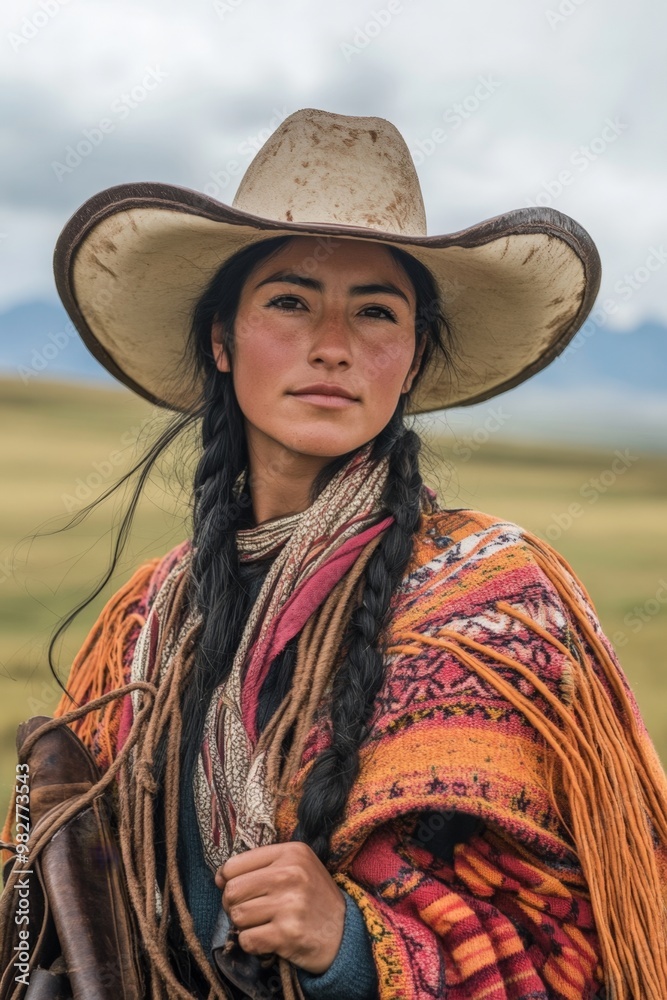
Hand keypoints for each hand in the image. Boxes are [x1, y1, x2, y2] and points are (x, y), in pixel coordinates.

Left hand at [214, 842, 346, 974]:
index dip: (227, 880)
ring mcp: (290, 904)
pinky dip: (252, 943)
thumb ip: (263, 865)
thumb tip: (220, 877)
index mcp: (291, 852)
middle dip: (233, 905)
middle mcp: (291, 874)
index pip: (235, 864)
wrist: (346, 933)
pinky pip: (247, 939)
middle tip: (249, 910)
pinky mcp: (287, 934)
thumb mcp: (298, 867)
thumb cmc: (314, 898)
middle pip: (232, 891)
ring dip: (244, 926)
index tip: (237, 890)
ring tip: (262, 923)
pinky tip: (267, 939)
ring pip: (237, 916)